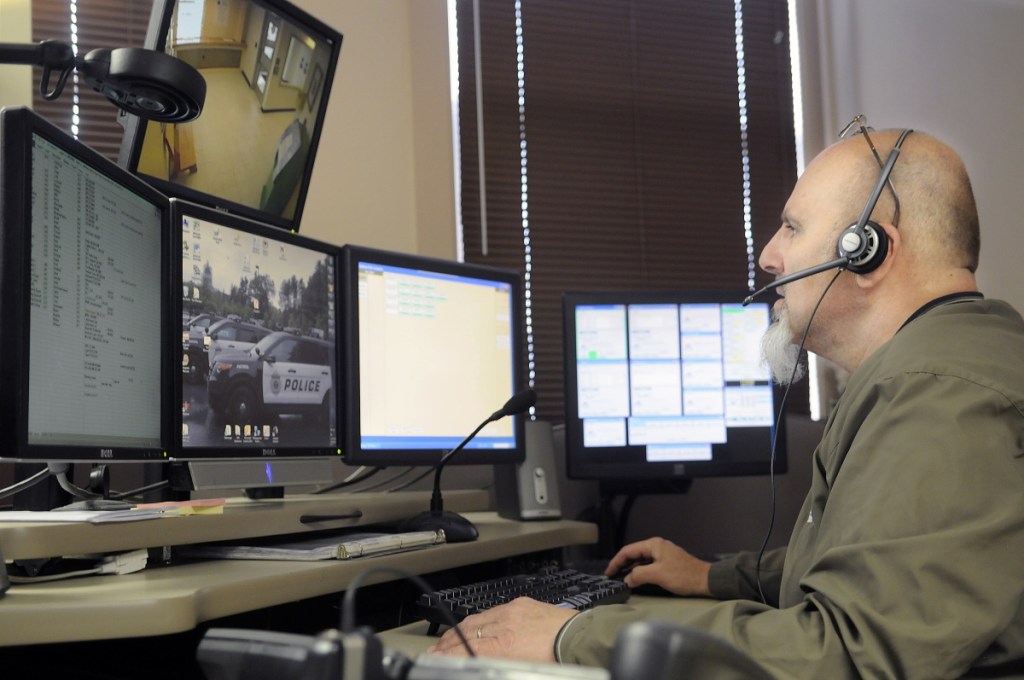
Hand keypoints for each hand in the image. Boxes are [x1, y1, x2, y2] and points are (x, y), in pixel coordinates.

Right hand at [427, 597, 576, 661]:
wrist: (581, 639)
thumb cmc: (559, 662)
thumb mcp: (523, 669)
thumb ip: (497, 664)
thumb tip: (483, 663)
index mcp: (506, 645)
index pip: (466, 649)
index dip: (447, 655)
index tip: (435, 659)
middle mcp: (505, 624)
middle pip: (467, 632)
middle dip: (448, 643)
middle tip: (436, 651)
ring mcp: (513, 611)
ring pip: (477, 619)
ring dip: (460, 630)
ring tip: (449, 639)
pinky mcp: (522, 603)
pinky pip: (493, 610)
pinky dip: (479, 619)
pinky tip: (473, 625)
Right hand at [604, 537, 711, 596]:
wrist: (706, 580)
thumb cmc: (683, 576)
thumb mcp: (658, 575)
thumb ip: (638, 575)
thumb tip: (627, 579)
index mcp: (653, 545)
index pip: (628, 550)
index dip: (616, 562)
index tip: (608, 573)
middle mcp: (657, 546)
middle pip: (633, 553)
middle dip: (621, 564)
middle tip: (612, 577)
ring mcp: (663, 554)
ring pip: (641, 560)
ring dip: (630, 568)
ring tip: (621, 578)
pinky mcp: (667, 562)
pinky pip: (648, 564)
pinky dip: (640, 571)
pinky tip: (636, 579)